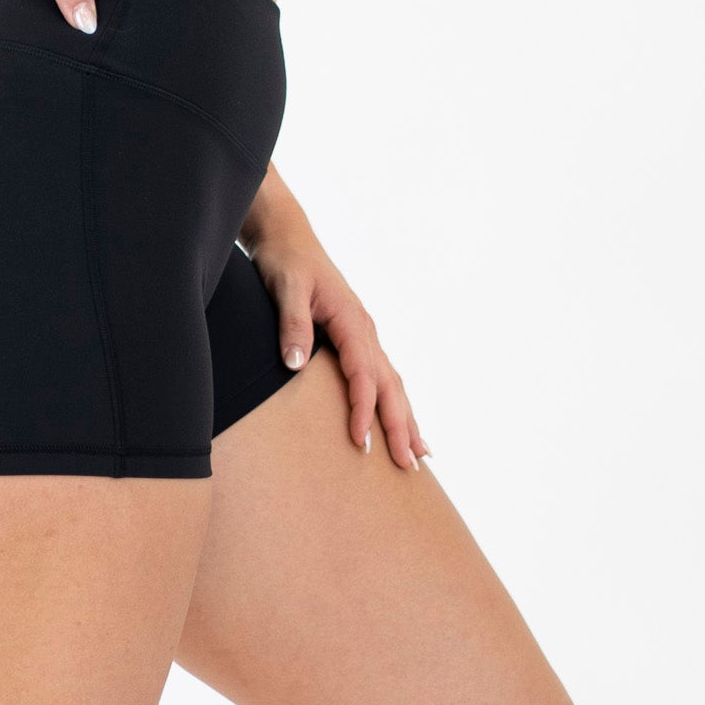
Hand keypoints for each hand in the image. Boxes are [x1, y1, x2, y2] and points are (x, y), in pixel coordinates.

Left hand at [241, 171, 429, 469]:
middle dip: (400, 427)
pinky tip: (402, 426)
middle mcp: (366, 330)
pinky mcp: (358, 341)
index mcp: (351, 320)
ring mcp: (365, 336)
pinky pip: (383, 378)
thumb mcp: (285, 288)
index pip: (363, 374)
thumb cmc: (284, 262)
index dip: (363, 410)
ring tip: (420, 456)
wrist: (288, 238)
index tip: (360, 443)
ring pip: (393, 385)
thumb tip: (296, 364)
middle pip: (390, 386)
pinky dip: (395, 405)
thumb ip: (291, 325)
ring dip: (406, 421)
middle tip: (409, 466)